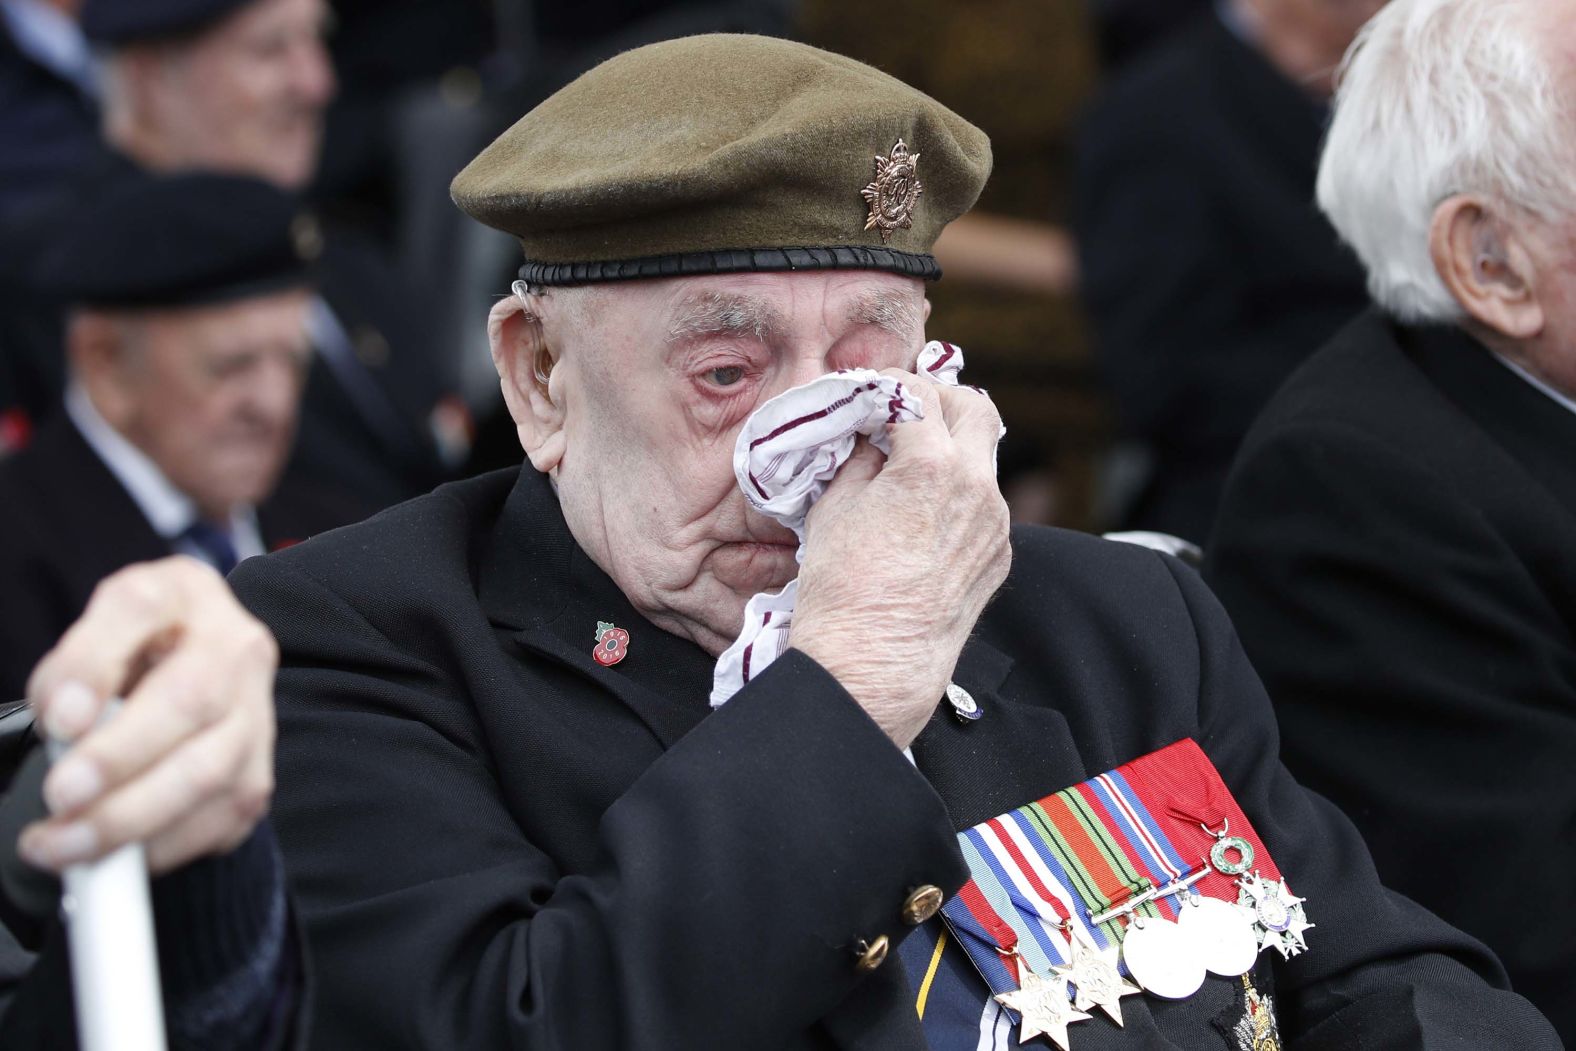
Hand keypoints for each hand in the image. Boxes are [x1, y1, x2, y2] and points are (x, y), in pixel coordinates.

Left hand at [18, 557, 277, 874]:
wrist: (202, 675)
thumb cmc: (137, 655)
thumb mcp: (94, 637)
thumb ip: (74, 667)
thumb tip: (70, 722)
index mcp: (185, 593)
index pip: (139, 608)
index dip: (95, 663)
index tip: (58, 718)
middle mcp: (237, 649)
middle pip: (190, 701)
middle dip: (119, 758)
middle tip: (60, 796)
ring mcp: (258, 715)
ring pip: (208, 774)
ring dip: (128, 820)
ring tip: (61, 844)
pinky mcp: (258, 775)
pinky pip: (217, 823)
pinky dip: (159, 848)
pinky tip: (112, 857)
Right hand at [788, 370, 1010, 747]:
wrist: (871, 663)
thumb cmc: (841, 589)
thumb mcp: (834, 505)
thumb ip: (862, 458)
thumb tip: (874, 436)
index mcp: (931, 465)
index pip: (920, 394)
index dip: (891, 386)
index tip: (874, 393)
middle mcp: (976, 487)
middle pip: (976, 409)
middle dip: (940, 401)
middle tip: (906, 413)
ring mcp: (996, 523)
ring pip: (984, 458)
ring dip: (952, 449)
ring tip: (911, 467)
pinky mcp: (1000, 554)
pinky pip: (986, 505)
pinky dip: (959, 494)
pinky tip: (924, 516)